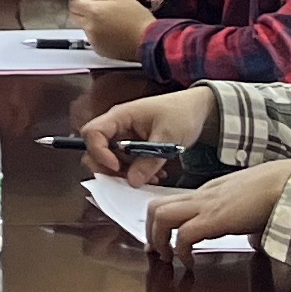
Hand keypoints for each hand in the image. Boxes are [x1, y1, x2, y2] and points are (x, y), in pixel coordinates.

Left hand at [68, 0, 156, 62]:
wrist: (147, 40)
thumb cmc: (136, 17)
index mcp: (93, 11)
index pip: (73, 4)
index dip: (80, 0)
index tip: (89, 0)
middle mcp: (89, 27)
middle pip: (74, 16)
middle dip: (82, 11)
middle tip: (99, 10)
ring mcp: (93, 40)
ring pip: (83, 28)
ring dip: (90, 24)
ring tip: (109, 22)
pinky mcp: (98, 49)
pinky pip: (92, 39)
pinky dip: (97, 35)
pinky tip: (112, 33)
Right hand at [78, 86, 216, 180]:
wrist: (198, 110)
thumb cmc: (182, 113)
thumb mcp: (167, 138)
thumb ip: (149, 161)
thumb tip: (132, 181)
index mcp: (120, 116)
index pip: (92, 133)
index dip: (98, 152)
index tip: (117, 167)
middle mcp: (117, 126)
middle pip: (96, 150)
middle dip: (111, 168)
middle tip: (131, 178)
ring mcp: (124, 136)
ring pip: (112, 160)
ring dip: (127, 173)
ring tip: (152, 177)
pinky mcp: (133, 145)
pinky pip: (126, 162)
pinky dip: (136, 172)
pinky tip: (155, 174)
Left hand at [147, 158, 290, 255]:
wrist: (289, 184)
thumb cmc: (277, 193)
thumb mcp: (253, 208)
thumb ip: (248, 224)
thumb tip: (254, 242)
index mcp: (209, 192)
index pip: (171, 202)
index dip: (159, 223)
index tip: (160, 240)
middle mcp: (202, 196)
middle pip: (155, 206)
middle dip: (149, 230)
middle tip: (156, 250)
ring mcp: (206, 205)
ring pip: (160, 215)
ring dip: (158, 239)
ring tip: (167, 257)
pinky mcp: (215, 218)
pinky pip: (183, 234)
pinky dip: (180, 250)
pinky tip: (189, 261)